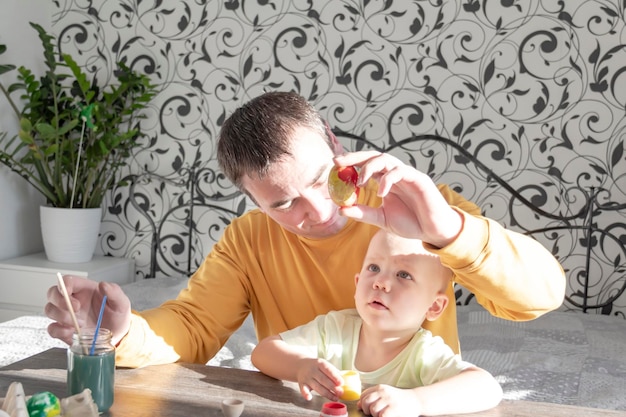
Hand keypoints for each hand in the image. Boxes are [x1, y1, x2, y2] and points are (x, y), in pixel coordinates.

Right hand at [45, 275, 131, 345]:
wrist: (117, 335)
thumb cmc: (117, 315)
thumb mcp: (122, 303)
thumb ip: (115, 292)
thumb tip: (103, 284)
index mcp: (85, 289)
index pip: (67, 280)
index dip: (64, 285)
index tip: (69, 292)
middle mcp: (73, 300)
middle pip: (53, 293)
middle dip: (59, 301)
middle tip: (75, 309)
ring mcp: (67, 315)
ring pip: (50, 310)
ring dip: (61, 317)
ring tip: (79, 324)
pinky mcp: (65, 330)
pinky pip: (52, 329)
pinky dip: (59, 331)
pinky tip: (72, 333)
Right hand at [296, 358, 342, 400]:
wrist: (301, 364)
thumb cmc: (317, 366)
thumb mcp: (324, 365)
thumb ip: (334, 372)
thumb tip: (346, 381)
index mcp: (320, 363)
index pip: (328, 370)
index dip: (335, 377)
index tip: (341, 383)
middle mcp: (313, 370)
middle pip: (323, 379)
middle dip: (332, 387)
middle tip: (340, 393)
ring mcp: (307, 377)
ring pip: (317, 387)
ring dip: (326, 394)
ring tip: (335, 398)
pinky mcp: (302, 384)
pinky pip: (303, 389)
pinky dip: (305, 394)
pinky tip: (309, 398)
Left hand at [333, 151, 462, 247]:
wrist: (434, 231)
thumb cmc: (411, 223)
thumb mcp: (382, 219)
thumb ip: (363, 213)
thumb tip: (341, 209)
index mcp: (386, 181)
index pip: (366, 165)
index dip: (351, 163)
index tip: (334, 165)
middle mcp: (395, 174)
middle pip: (373, 156)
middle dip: (355, 157)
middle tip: (338, 162)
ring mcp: (407, 175)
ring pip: (386, 160)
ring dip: (370, 167)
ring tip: (361, 182)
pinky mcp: (419, 179)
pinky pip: (401, 172)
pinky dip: (388, 179)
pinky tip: (381, 193)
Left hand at [359, 385, 419, 416]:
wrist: (416, 400)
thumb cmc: (400, 399)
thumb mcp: (386, 394)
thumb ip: (373, 397)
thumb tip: (358, 405)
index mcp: (380, 388)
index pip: (363, 395)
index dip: (362, 403)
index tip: (366, 408)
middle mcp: (383, 392)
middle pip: (365, 402)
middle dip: (366, 410)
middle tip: (373, 413)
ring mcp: (389, 400)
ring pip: (372, 410)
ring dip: (375, 415)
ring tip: (382, 414)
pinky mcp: (393, 409)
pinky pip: (381, 415)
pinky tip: (386, 416)